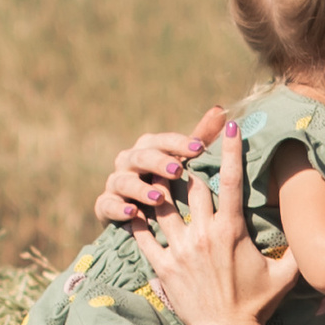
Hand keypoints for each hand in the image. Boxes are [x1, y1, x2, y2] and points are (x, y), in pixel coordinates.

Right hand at [95, 105, 230, 223]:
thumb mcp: (184, 160)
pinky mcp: (104, 205)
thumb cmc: (166, 181)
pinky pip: (108, 205)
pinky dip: (119, 209)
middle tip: (178, 170)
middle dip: (159, 162)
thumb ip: (201, 137)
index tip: (199, 147)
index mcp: (148, 148)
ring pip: (124, 181)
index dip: (180, 143)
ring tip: (159, 198)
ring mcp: (115, 182)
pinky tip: (133, 214)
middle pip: (141, 157)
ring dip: (141, 189)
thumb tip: (220, 110)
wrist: (137, 211)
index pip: (163, 141)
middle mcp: (128, 161)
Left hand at [136, 121, 300, 324]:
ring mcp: (181, 249)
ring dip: (157, 186)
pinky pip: (143, 236)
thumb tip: (316, 235)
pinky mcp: (163, 266)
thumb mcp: (285, 275)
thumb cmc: (258, 304)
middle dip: (186, 164)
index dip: (231, 149)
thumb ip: (297, 251)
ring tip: (150, 169)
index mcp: (231, 230)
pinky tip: (131, 206)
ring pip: (163, 205)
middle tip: (182, 146)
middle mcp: (204, 234)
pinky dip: (136, 220)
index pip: (231, 180)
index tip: (229, 124)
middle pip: (190, 185)